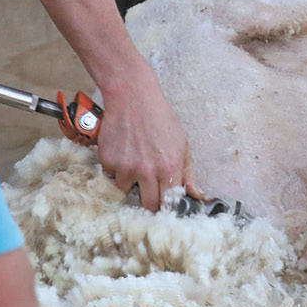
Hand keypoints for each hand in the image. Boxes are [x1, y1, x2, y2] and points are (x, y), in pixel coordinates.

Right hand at [96, 80, 199, 211]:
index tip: (165, 207)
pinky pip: (111, 176)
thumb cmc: (161, 120)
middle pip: (147, 205)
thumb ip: (188, 174)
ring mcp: (125, 168)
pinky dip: (116, 169)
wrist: (133, 99)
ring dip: (130, 182)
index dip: (166, 207)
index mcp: (169, 168)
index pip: (168, 203)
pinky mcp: (108, 162)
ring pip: (126, 190)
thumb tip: (197, 195)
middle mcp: (147, 171)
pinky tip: (123, 152)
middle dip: (149, 203)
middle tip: (149, 192)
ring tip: (135, 161)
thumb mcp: (182, 145)